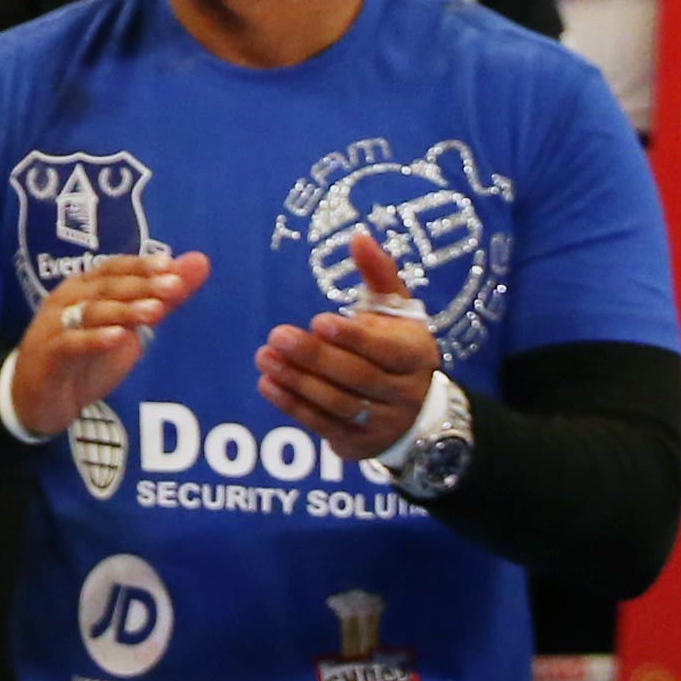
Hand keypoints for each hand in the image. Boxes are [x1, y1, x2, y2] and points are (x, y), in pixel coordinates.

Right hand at [6, 250, 209, 439]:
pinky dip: (94, 338)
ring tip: (154, 312)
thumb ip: (161, 298)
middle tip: (173, 287)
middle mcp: (67, 300)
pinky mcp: (47, 355)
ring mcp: (54, 326)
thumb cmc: (85, 358)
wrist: (38, 400)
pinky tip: (118, 337)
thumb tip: (199, 262)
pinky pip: (70, 342)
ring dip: (123, 310)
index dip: (141, 266)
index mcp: (85, 288)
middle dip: (140, 285)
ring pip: (90, 311)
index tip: (171, 266)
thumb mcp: (128, 329)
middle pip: (104, 286)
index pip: (113, 268)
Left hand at [256, 228, 443, 461]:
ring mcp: (383, 423)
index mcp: (416, 355)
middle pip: (358, 377)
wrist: (416, 412)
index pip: (386, 350)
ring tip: (263, 357)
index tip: (318, 320)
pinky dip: (292, 406)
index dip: (354, 338)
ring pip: (338, 404)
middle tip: (276, 335)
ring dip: (297, 382)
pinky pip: (323, 425)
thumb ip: (378, 274)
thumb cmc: (396, 344)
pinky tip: (267, 383)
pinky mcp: (359, 444)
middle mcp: (405, 392)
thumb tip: (358, 237)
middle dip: (315, 358)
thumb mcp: (396, 310)